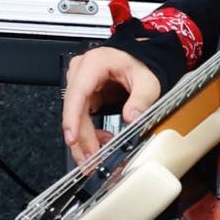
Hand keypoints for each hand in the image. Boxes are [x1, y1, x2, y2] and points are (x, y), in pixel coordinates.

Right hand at [61, 49, 161, 163]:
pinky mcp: (84, 95)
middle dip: (81, 137)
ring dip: (83, 139)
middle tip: (91, 159)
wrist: (140, 60)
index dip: (72, 118)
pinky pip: (80, 117)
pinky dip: (88, 134)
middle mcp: (81, 72)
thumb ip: (141, 100)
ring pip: (74, 117)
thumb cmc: (141, 65)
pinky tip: (99, 143)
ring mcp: (80, 84)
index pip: (77, 93)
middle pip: (74, 109)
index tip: (72, 138)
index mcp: (94, 63)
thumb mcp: (147, 81)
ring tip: (95, 158)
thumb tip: (131, 118)